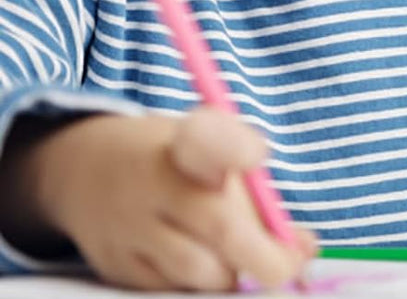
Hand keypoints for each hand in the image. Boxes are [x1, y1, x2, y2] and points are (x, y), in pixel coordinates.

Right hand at [23, 107, 314, 290]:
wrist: (86, 169)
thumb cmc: (176, 164)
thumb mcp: (213, 150)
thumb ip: (259, 192)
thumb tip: (305, 247)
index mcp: (186, 142)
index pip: (210, 138)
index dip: (235, 147)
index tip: (257, 157)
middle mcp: (153, 183)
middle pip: (217, 224)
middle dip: (264, 255)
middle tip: (289, 266)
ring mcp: (129, 227)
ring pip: (197, 270)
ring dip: (231, 274)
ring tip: (238, 260)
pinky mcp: (114, 265)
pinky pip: (168, 289)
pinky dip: (196, 286)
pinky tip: (203, 267)